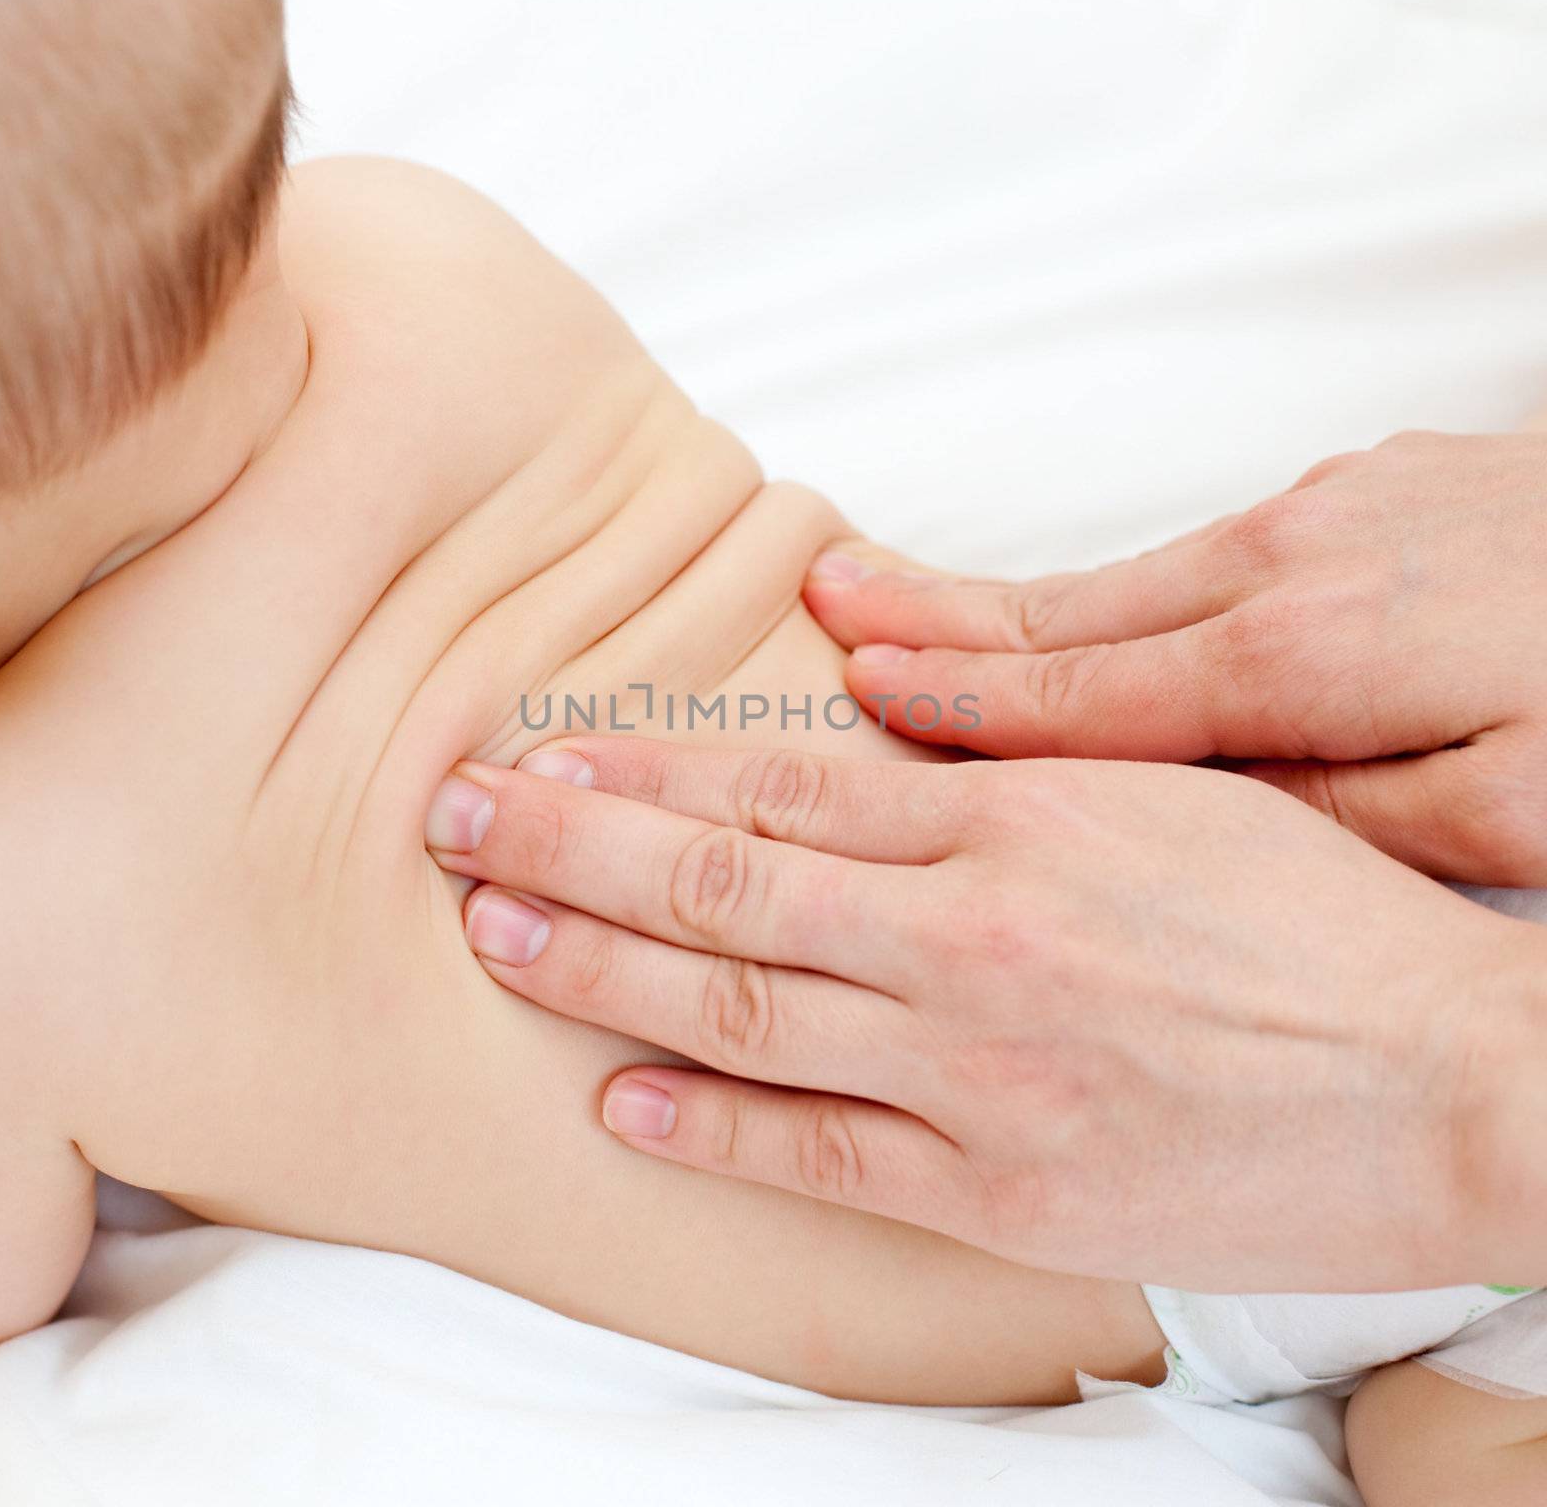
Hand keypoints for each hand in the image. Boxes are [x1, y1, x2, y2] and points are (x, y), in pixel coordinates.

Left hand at [425, 737, 1546, 1290]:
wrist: (1452, 1079)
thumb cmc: (1314, 922)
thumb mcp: (1166, 790)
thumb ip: (1010, 760)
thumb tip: (869, 713)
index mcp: (1017, 819)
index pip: (780, 779)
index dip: (642, 767)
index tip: (545, 754)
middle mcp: (973, 934)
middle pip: (722, 880)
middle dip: (568, 849)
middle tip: (453, 820)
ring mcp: (978, 1068)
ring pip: (741, 1006)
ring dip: (596, 969)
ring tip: (492, 936)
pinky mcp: (1003, 1187)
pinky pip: (820, 1154)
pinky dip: (708, 1126)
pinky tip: (618, 1100)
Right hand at [805, 430, 1546, 884]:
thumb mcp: (1506, 815)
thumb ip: (1326, 810)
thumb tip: (1190, 808)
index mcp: (1310, 654)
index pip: (1084, 692)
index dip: (959, 698)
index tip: (855, 684)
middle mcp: (1297, 561)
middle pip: (1077, 609)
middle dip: (938, 613)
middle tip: (827, 596)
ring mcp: (1338, 512)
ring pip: (1139, 579)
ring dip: (1016, 603)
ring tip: (906, 600)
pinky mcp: (1380, 494)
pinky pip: (1212, 555)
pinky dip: (1125, 593)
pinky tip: (1093, 610)